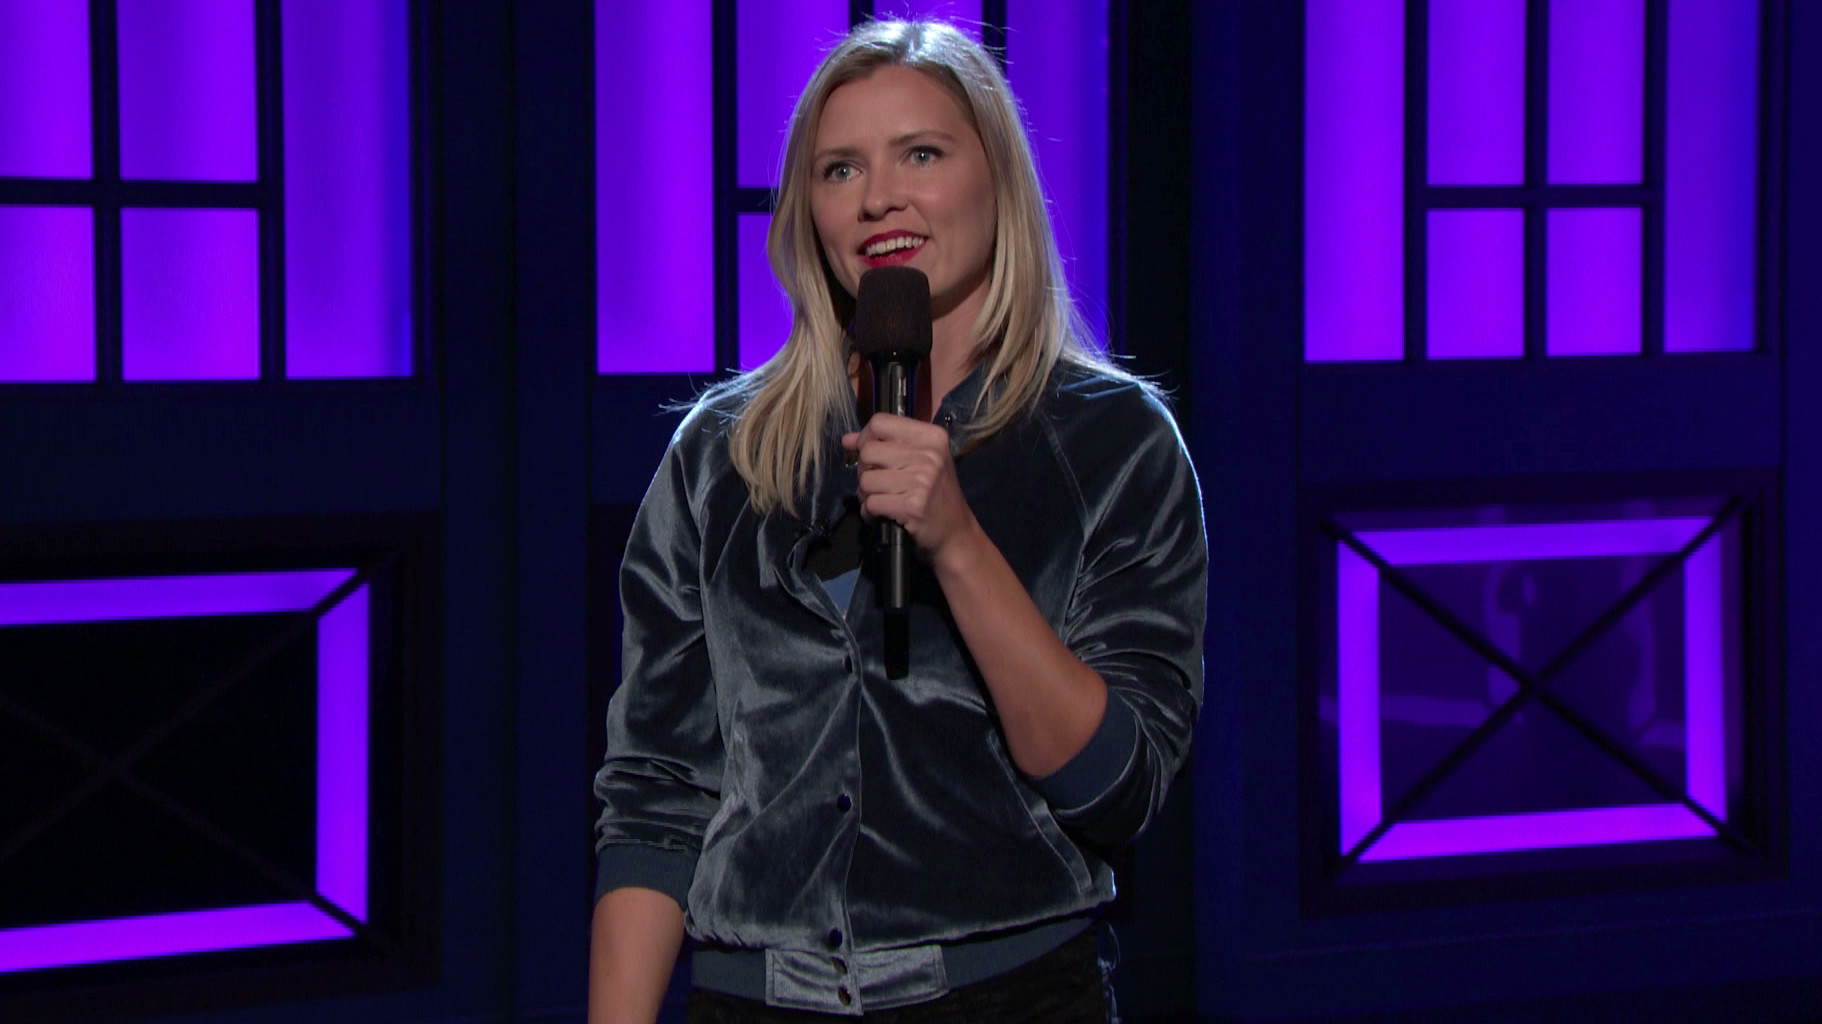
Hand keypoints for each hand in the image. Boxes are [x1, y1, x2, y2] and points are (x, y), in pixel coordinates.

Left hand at [841, 412, 978, 565]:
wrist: (956, 533)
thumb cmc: (935, 493)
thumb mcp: (920, 461)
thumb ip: (884, 445)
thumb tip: (847, 440)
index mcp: (932, 437)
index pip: (880, 423)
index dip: (865, 438)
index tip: (870, 454)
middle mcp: (929, 455)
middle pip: (868, 452)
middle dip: (864, 470)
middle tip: (878, 483)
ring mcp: (922, 481)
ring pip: (866, 480)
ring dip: (866, 495)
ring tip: (881, 500)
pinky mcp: (913, 507)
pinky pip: (871, 503)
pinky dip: (869, 512)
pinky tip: (881, 515)